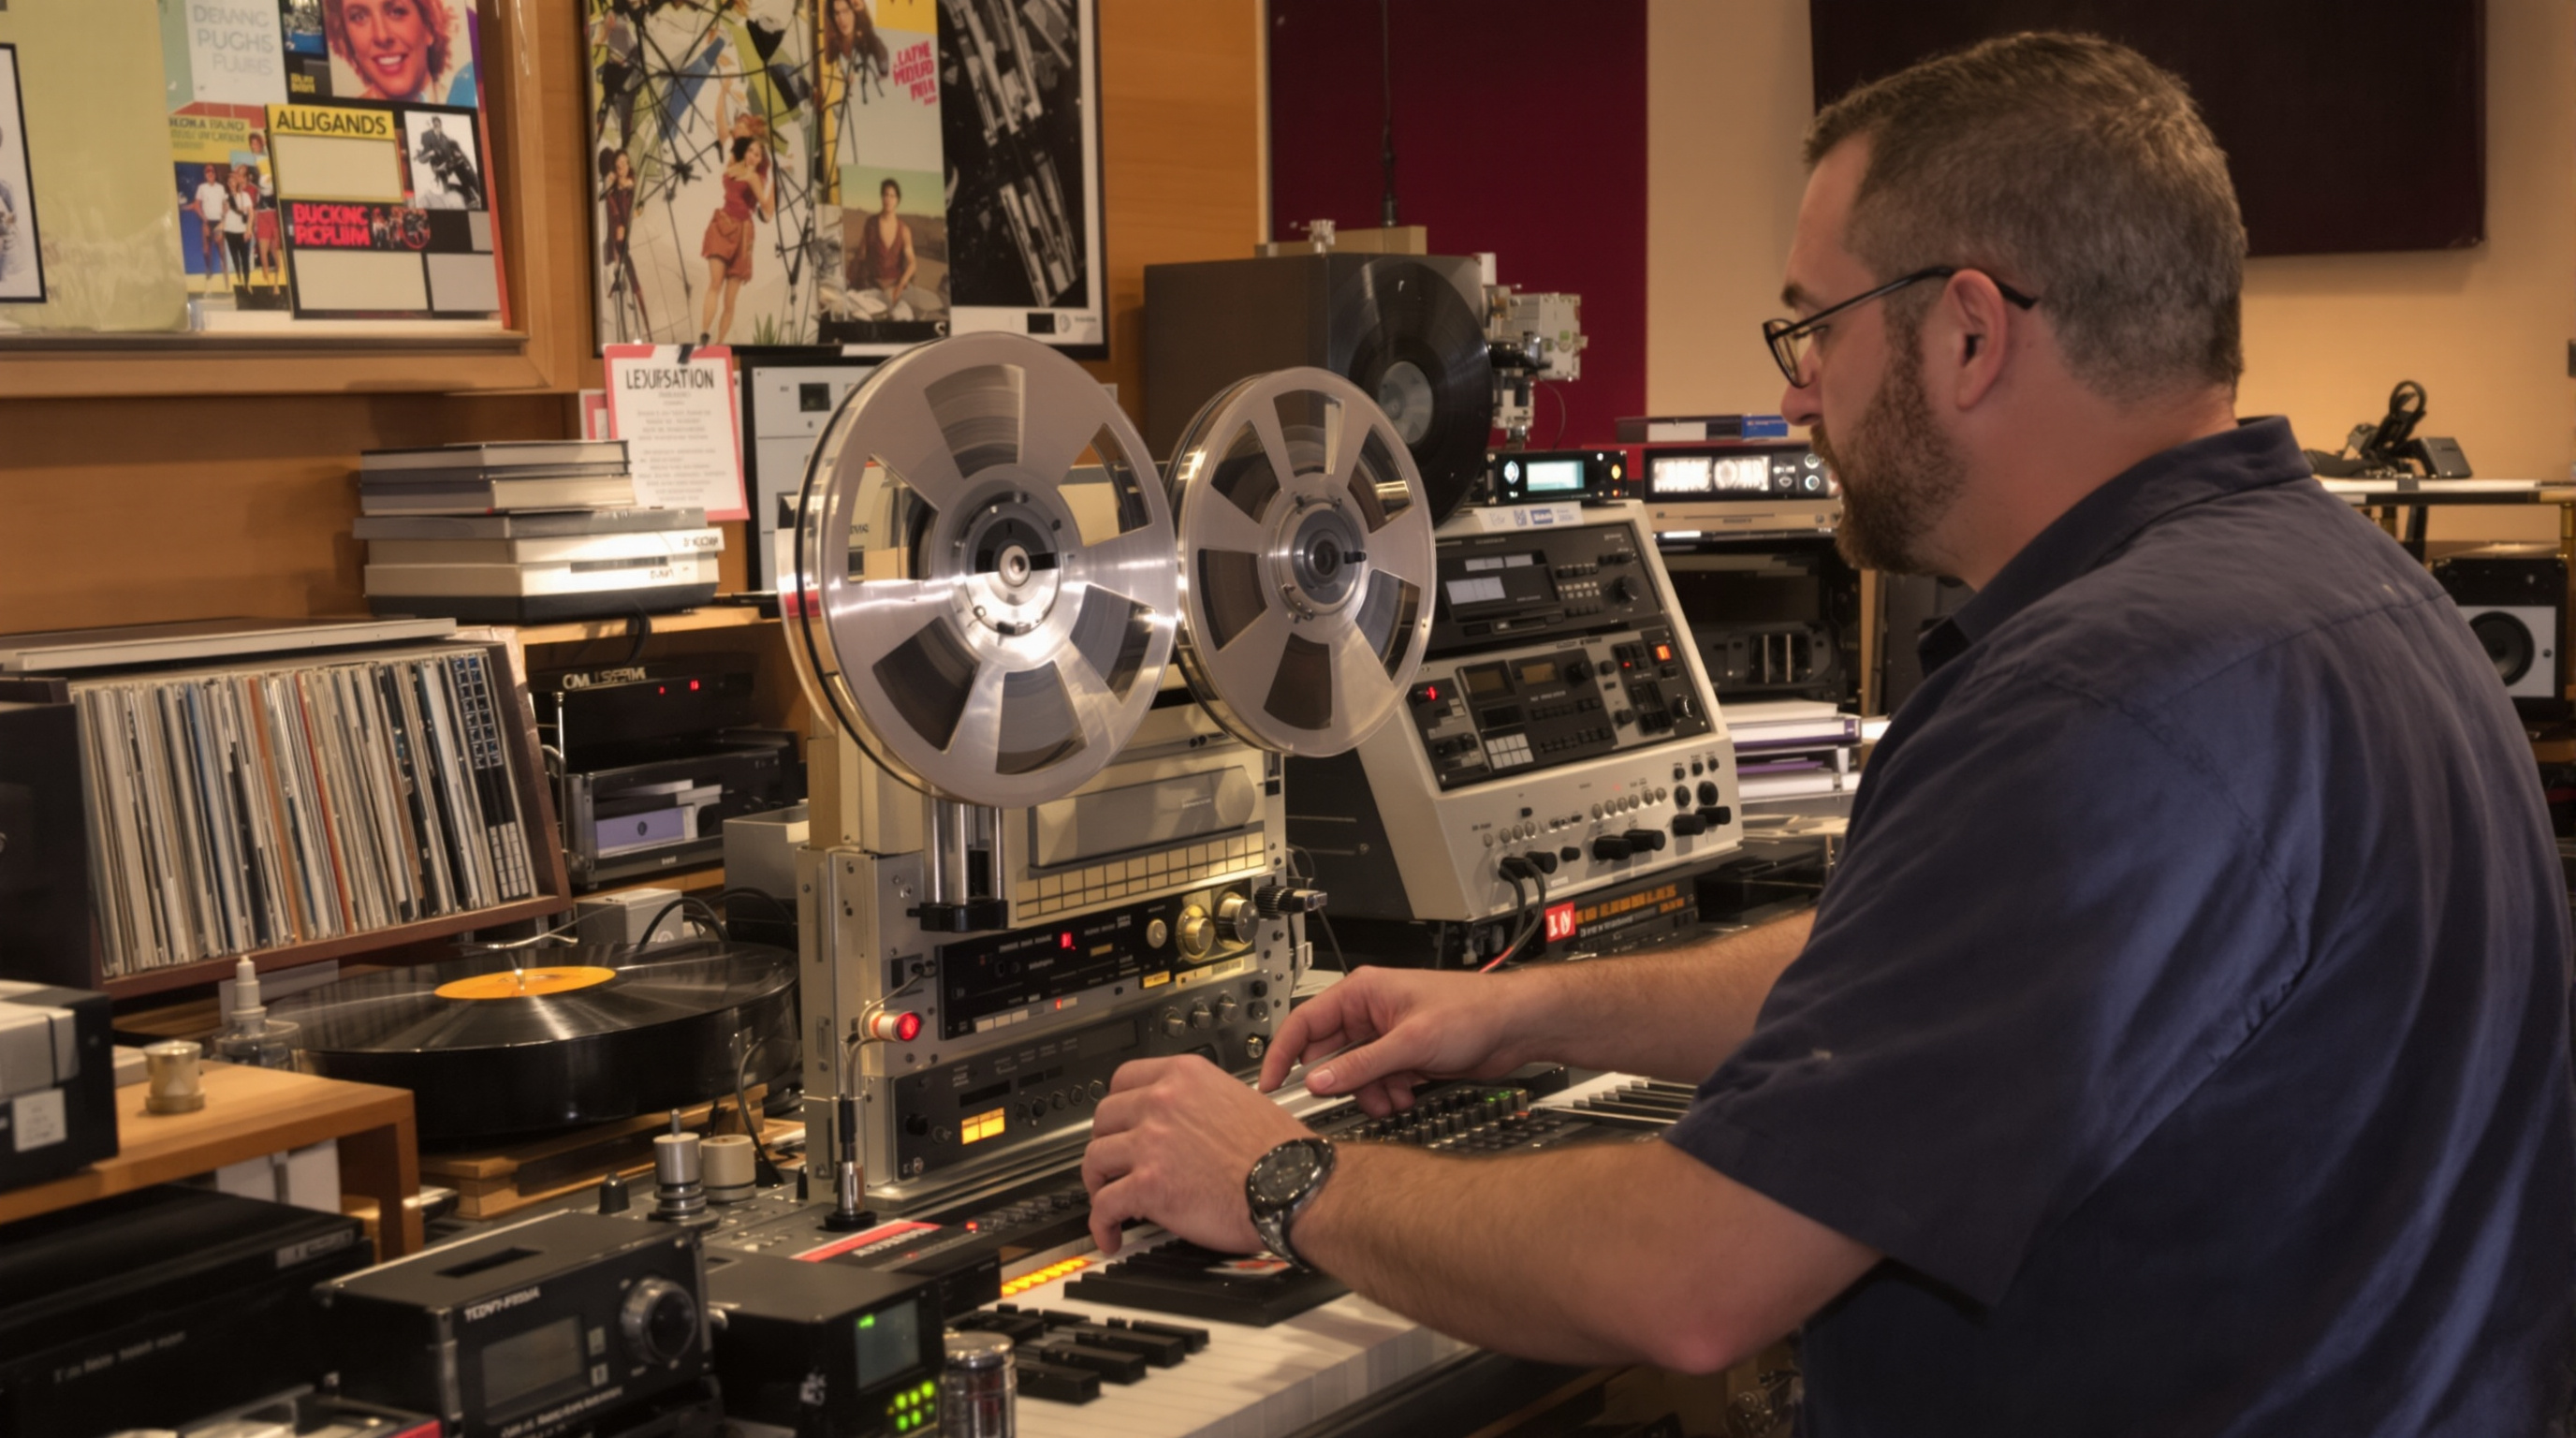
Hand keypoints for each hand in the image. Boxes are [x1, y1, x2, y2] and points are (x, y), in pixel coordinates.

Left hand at [1080, 1055, 1311, 1255]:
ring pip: (1096, 1158)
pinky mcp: (1149, 1184)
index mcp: (1185, 1076)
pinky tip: (1110, 1233)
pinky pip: (1104, 1204)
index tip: (1119, 1121)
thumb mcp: (1238, 1098)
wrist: (1294, 1185)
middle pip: (1104, 1118)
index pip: (1124, 1079)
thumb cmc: (1281, 1152)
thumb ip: (1201, 1102)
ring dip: (1098, 1183)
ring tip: (1108, 1198)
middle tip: (1115, 1162)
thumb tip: (1183, 1122)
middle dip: (1106, 1143)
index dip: (1117, 1106)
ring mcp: (1152, 1142)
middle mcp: (1163, 1102)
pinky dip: (1101, 1223)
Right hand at [1257, 967, 1532, 1116]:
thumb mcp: (1410, 1042)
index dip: (1283, 1055)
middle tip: (1356, 1096)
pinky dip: (1388, 1093)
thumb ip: (1361, 1065)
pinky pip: (1377, 1080)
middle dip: (1343, 1082)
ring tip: (1394, 1097)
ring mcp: (1386, 1035)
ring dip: (1370, 1092)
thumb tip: (1318, 1082)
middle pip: (1330, 1055)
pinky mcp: (1403, 1055)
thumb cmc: (1471, 1012)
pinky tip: (1409, 1093)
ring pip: (1354, 1074)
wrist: (1513, 1027)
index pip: (1304, 1023)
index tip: (1270, 1085)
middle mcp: (1369, 1012)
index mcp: (1361, 993)